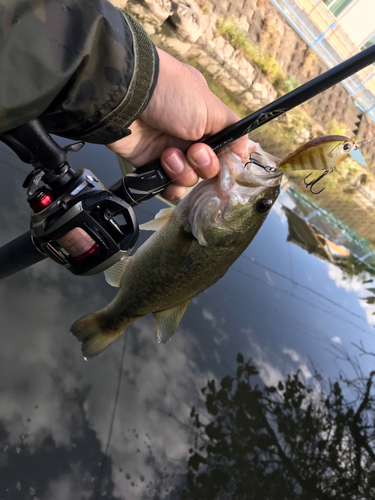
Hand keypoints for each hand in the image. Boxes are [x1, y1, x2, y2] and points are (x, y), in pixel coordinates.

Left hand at [107, 47, 248, 199]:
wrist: (126, 96)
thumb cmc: (171, 93)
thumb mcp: (211, 107)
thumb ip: (233, 132)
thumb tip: (244, 152)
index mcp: (206, 120)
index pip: (224, 149)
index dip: (226, 159)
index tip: (225, 161)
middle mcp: (189, 137)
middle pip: (209, 168)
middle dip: (204, 164)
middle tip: (193, 150)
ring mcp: (169, 151)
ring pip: (189, 179)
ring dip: (183, 171)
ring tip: (168, 155)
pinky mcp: (150, 164)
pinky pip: (168, 187)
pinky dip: (171, 188)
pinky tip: (167, 179)